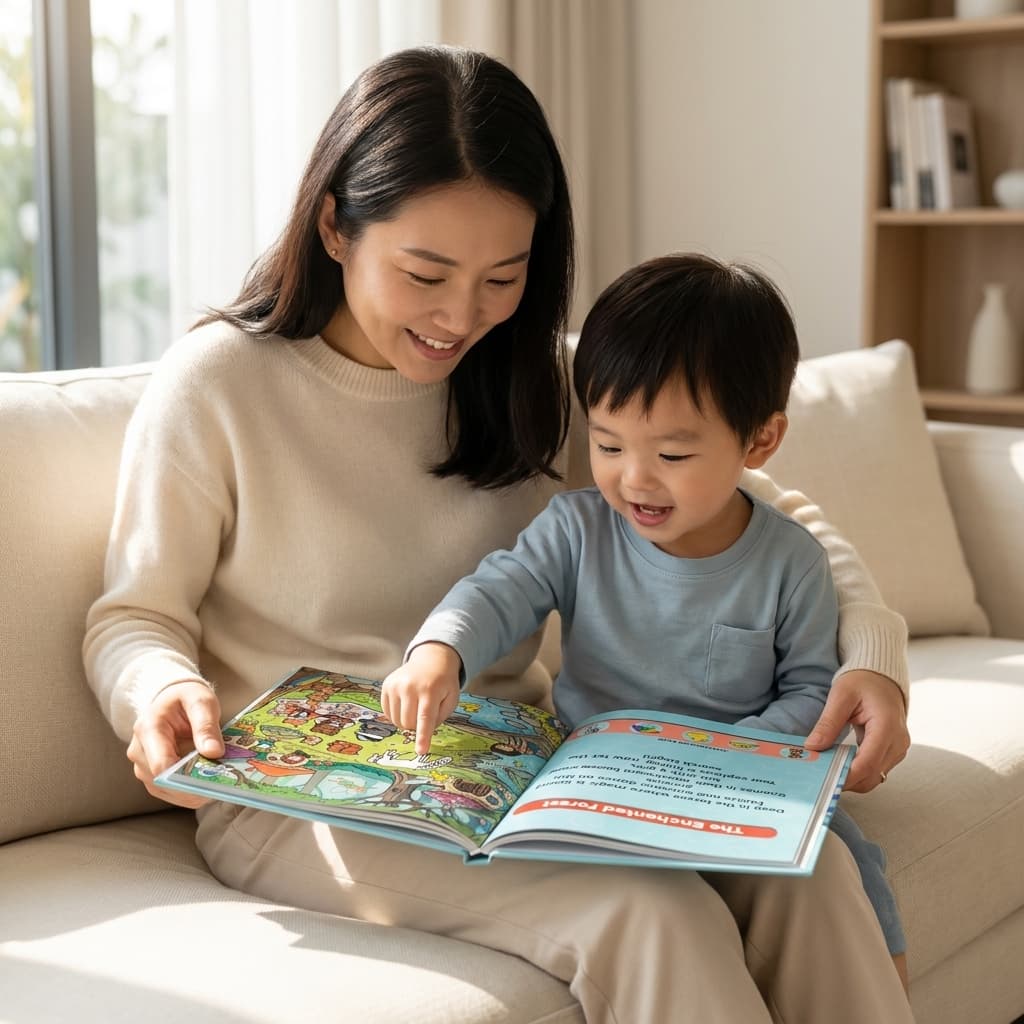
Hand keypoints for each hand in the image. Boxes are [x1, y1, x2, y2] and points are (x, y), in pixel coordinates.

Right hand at [127, 680, 223, 808]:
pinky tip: (208, 785)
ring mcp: (143, 766)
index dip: (186, 777)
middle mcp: (139, 751)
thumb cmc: (186, 697)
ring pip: (166, 791)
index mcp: (148, 728)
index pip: (161, 764)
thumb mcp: (201, 701)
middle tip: (221, 784)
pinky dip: (189, 792)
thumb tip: (213, 753)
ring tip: (218, 784)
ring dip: (192, 792)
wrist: (171, 699)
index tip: (212, 778)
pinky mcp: (151, 776)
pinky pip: (169, 792)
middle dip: (193, 786)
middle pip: (163, 782)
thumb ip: (206, 726)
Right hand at [381, 643, 461, 754]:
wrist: (431, 660)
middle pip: (409, 723)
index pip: (425, 718)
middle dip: (417, 727)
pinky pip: (388, 713)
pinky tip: (406, 705)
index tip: (421, 751)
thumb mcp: (451, 698)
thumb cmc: (443, 682)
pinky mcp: (386, 686)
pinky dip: (397, 715)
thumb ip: (440, 717)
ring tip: (416, 709)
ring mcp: (395, 686)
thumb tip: (423, 733)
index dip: (423, 737)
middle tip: (424, 716)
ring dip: (406, 722)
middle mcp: (410, 687)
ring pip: (397, 721)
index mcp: (430, 690)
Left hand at [804, 669, 909, 792]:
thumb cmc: (863, 682)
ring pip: (875, 777)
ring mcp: (898, 749)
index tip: (824, 780)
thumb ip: (828, 722)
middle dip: (846, 780)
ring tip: (827, 770)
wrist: (882, 678)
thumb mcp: (841, 695)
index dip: (846, 776)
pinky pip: (876, 770)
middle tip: (819, 777)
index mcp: (887, 726)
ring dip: (852, 778)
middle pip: (872, 775)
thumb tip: (813, 747)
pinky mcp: (893, 752)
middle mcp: (898, 742)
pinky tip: (839, 764)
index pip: (868, 763)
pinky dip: (858, 772)